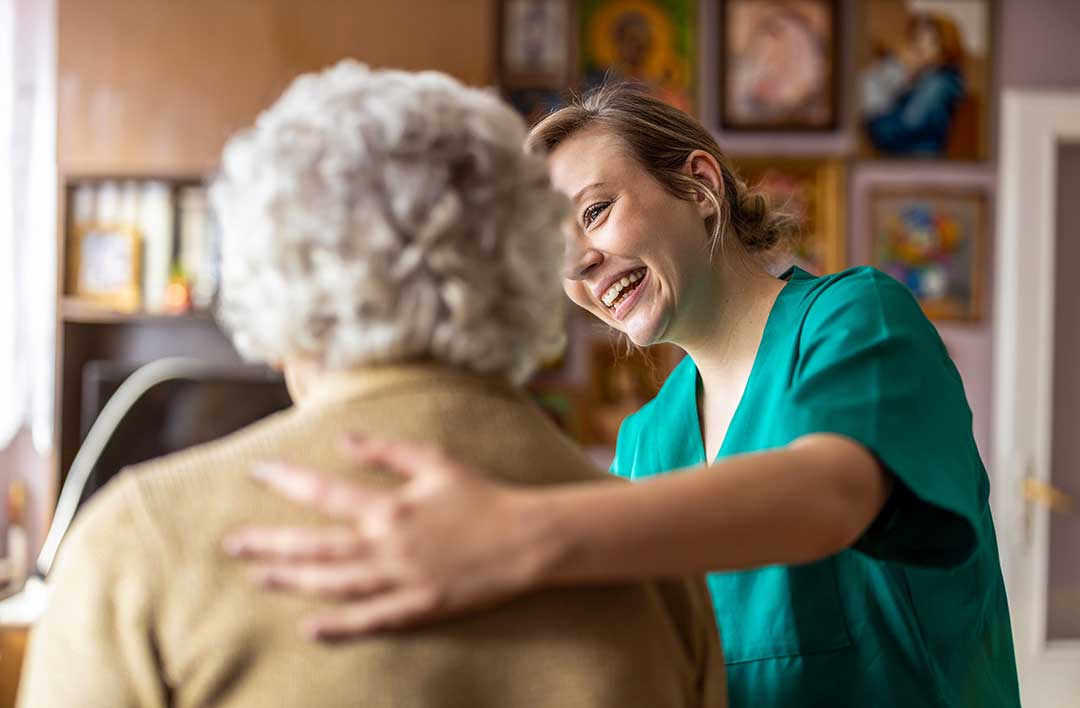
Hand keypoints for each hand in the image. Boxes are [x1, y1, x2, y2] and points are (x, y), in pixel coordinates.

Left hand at [224, 437, 558, 638]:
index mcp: (391, 507)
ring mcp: (400, 580)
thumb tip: (343, 438)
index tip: (257, 470)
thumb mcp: (435, 461)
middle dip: (270, 543)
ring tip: (259, 576)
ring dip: (292, 580)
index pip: (325, 493)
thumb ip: (386, 450)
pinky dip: (338, 626)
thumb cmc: (481, 495)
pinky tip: (309, 627)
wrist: (525, 539)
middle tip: (232, 543)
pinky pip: (370, 620)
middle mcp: (387, 545)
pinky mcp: (418, 607)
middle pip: (315, 546)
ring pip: (333, 584)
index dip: (287, 481)